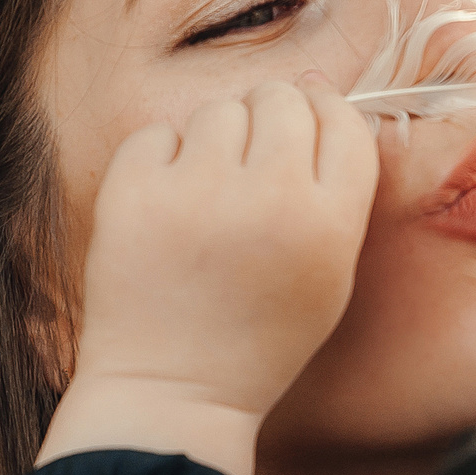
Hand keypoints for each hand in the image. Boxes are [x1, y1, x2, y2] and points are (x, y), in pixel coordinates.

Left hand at [39, 75, 379, 474]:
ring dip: (215, 140)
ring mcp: (196, 192)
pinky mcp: (133, 192)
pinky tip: (166, 207)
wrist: (170, 390)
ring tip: (206, 198)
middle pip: (282, 99)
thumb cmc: (257, 334)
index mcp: (328, 224)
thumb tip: (311, 83)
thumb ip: (335, 184)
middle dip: (270, 120)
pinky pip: (158, 133)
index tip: (304, 132)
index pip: (342, 121)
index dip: (325, 115)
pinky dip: (161, 160)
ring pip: (219, 110)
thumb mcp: (328, 273)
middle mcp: (268, 198)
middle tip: (249, 169)